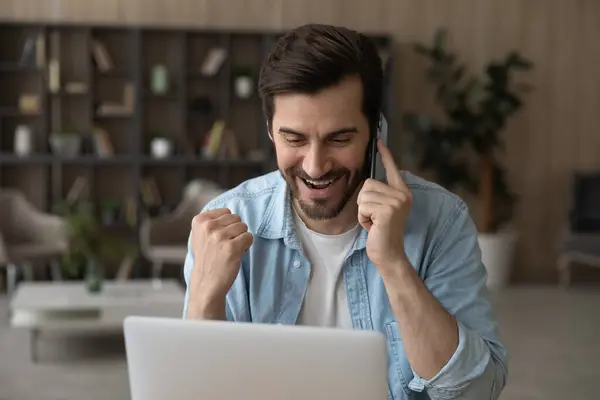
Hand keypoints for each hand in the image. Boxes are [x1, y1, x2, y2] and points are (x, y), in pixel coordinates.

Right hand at [187, 208, 252, 317]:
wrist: (206, 283)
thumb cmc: (207, 259)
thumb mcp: (200, 235)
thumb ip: (210, 221)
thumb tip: (228, 210)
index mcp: (199, 220)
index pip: (226, 211)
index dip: (226, 225)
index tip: (218, 239)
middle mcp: (208, 226)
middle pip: (236, 218)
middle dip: (235, 231)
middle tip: (225, 246)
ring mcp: (220, 236)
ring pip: (244, 227)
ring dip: (240, 239)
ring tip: (229, 250)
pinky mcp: (232, 247)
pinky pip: (249, 237)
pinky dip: (246, 246)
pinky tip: (236, 255)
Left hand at [358, 139, 411, 271]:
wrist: (389, 254)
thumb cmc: (381, 232)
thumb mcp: (382, 209)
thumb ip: (380, 194)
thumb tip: (368, 181)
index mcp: (402, 192)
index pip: (392, 169)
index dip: (385, 155)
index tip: (379, 141)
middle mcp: (402, 194)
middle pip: (368, 184)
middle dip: (364, 202)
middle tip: (374, 217)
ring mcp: (396, 202)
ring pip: (363, 195)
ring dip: (362, 211)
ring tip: (374, 222)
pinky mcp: (387, 210)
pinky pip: (362, 206)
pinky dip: (362, 218)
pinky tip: (373, 227)